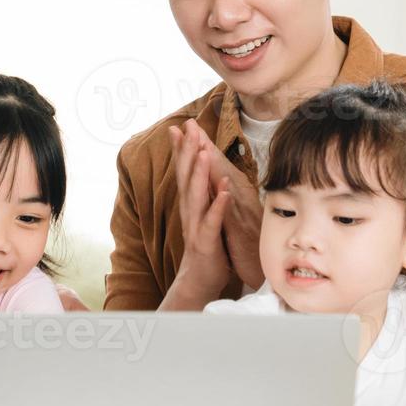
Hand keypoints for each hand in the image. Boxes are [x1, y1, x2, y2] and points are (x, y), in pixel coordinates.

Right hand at [178, 120, 265, 288]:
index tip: (181, 125)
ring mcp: (196, 226)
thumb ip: (203, 195)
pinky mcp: (206, 241)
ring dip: (199, 173)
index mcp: (190, 204)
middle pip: (186, 177)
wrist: (199, 281)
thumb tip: (205, 173)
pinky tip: (224, 191)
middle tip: (188, 127)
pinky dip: (217, 204)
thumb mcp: (204, 216)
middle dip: (187, 151)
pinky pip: (213, 221)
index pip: (184, 171)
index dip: (182, 148)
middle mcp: (189, 212)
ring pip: (196, 195)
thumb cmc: (206, 247)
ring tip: (203, 152)